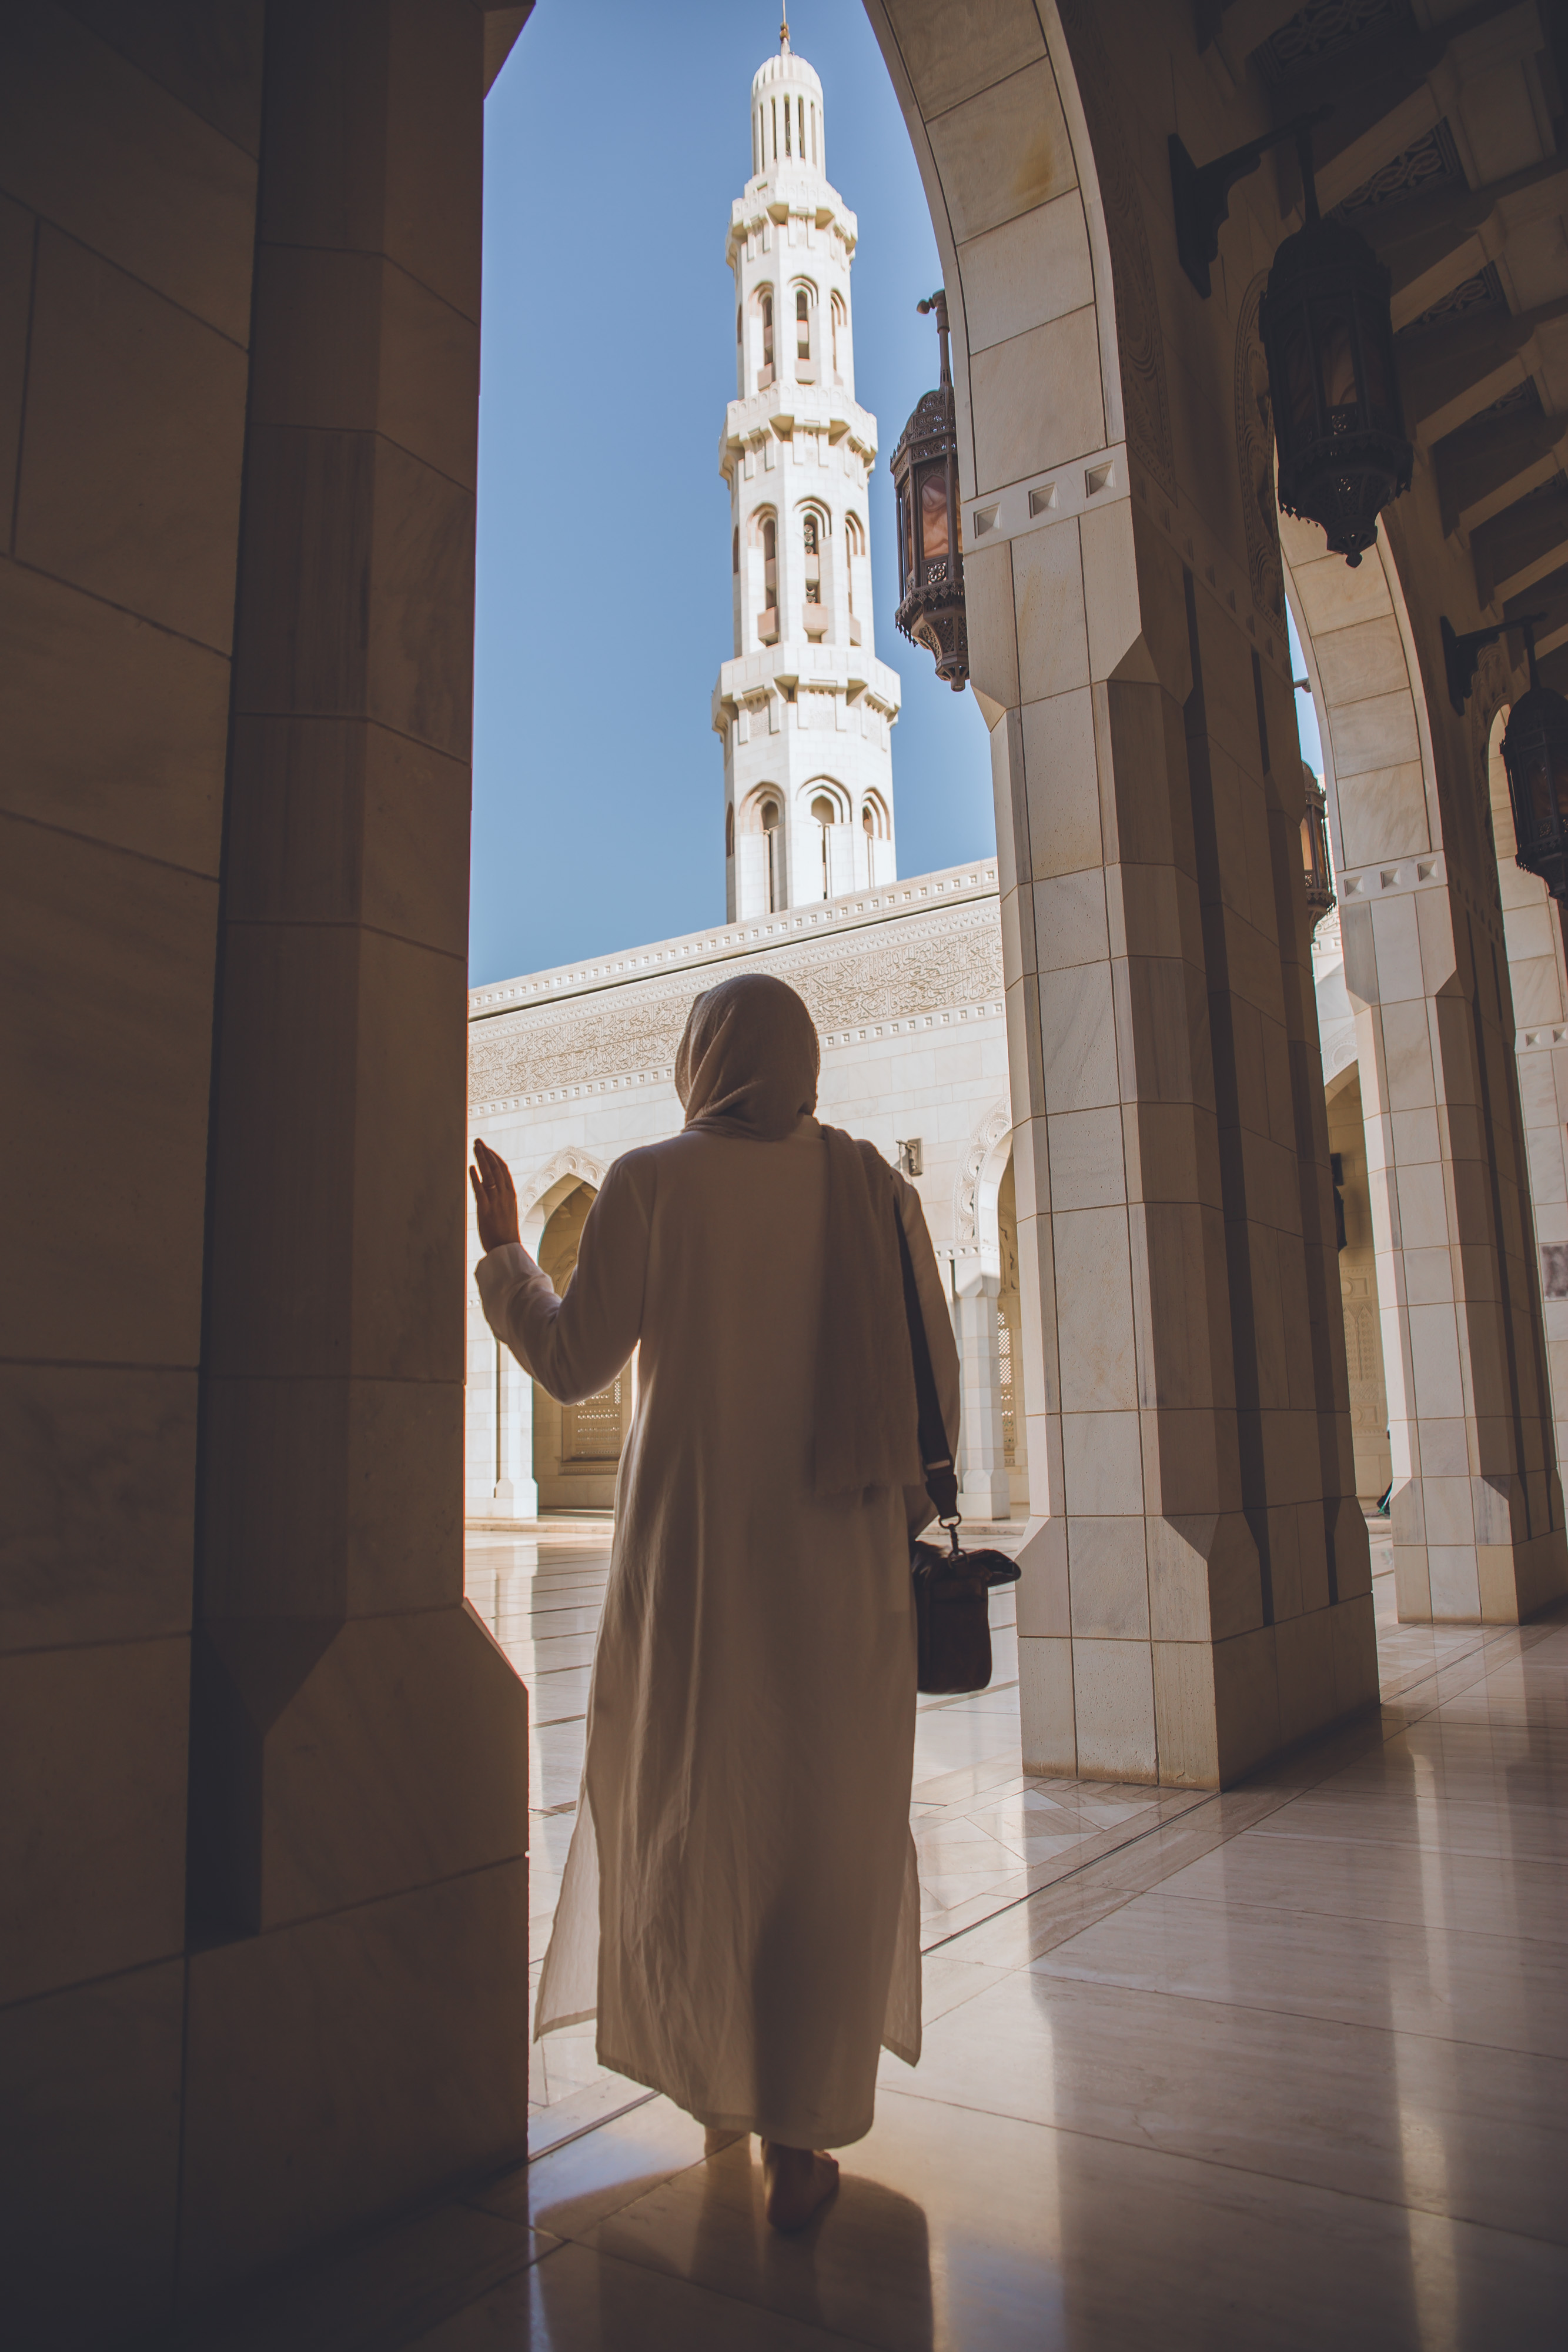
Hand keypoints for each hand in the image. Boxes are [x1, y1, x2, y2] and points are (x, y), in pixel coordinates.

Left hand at [469, 1136, 520, 1251]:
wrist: (506, 1249)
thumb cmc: (505, 1232)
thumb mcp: (505, 1211)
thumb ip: (498, 1198)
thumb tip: (487, 1187)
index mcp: (510, 1195)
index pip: (503, 1170)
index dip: (494, 1157)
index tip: (487, 1149)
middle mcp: (504, 1195)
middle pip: (496, 1168)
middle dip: (486, 1153)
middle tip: (478, 1142)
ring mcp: (496, 1202)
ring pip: (489, 1175)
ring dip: (481, 1159)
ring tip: (474, 1147)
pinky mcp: (486, 1210)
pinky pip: (480, 1190)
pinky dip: (475, 1178)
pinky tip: (470, 1168)